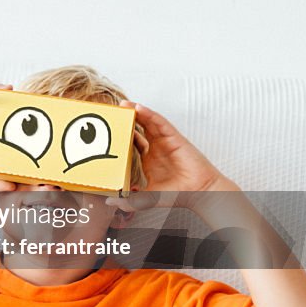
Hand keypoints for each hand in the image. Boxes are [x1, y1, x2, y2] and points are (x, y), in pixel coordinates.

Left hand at [105, 101, 235, 212]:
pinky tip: (139, 108)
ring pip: (147, 122)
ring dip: (135, 112)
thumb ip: (129, 200)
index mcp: (148, 158)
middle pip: (138, 128)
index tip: (105, 129)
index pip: (131, 141)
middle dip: (125, 119)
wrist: (200, 193)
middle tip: (112, 111)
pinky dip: (149, 114)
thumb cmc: (178, 194)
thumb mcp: (147, 198)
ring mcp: (164, 141)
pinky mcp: (174, 138)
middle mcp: (155, 147)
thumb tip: (110, 201)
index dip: (120, 134)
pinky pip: (160, 122)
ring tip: (122, 104)